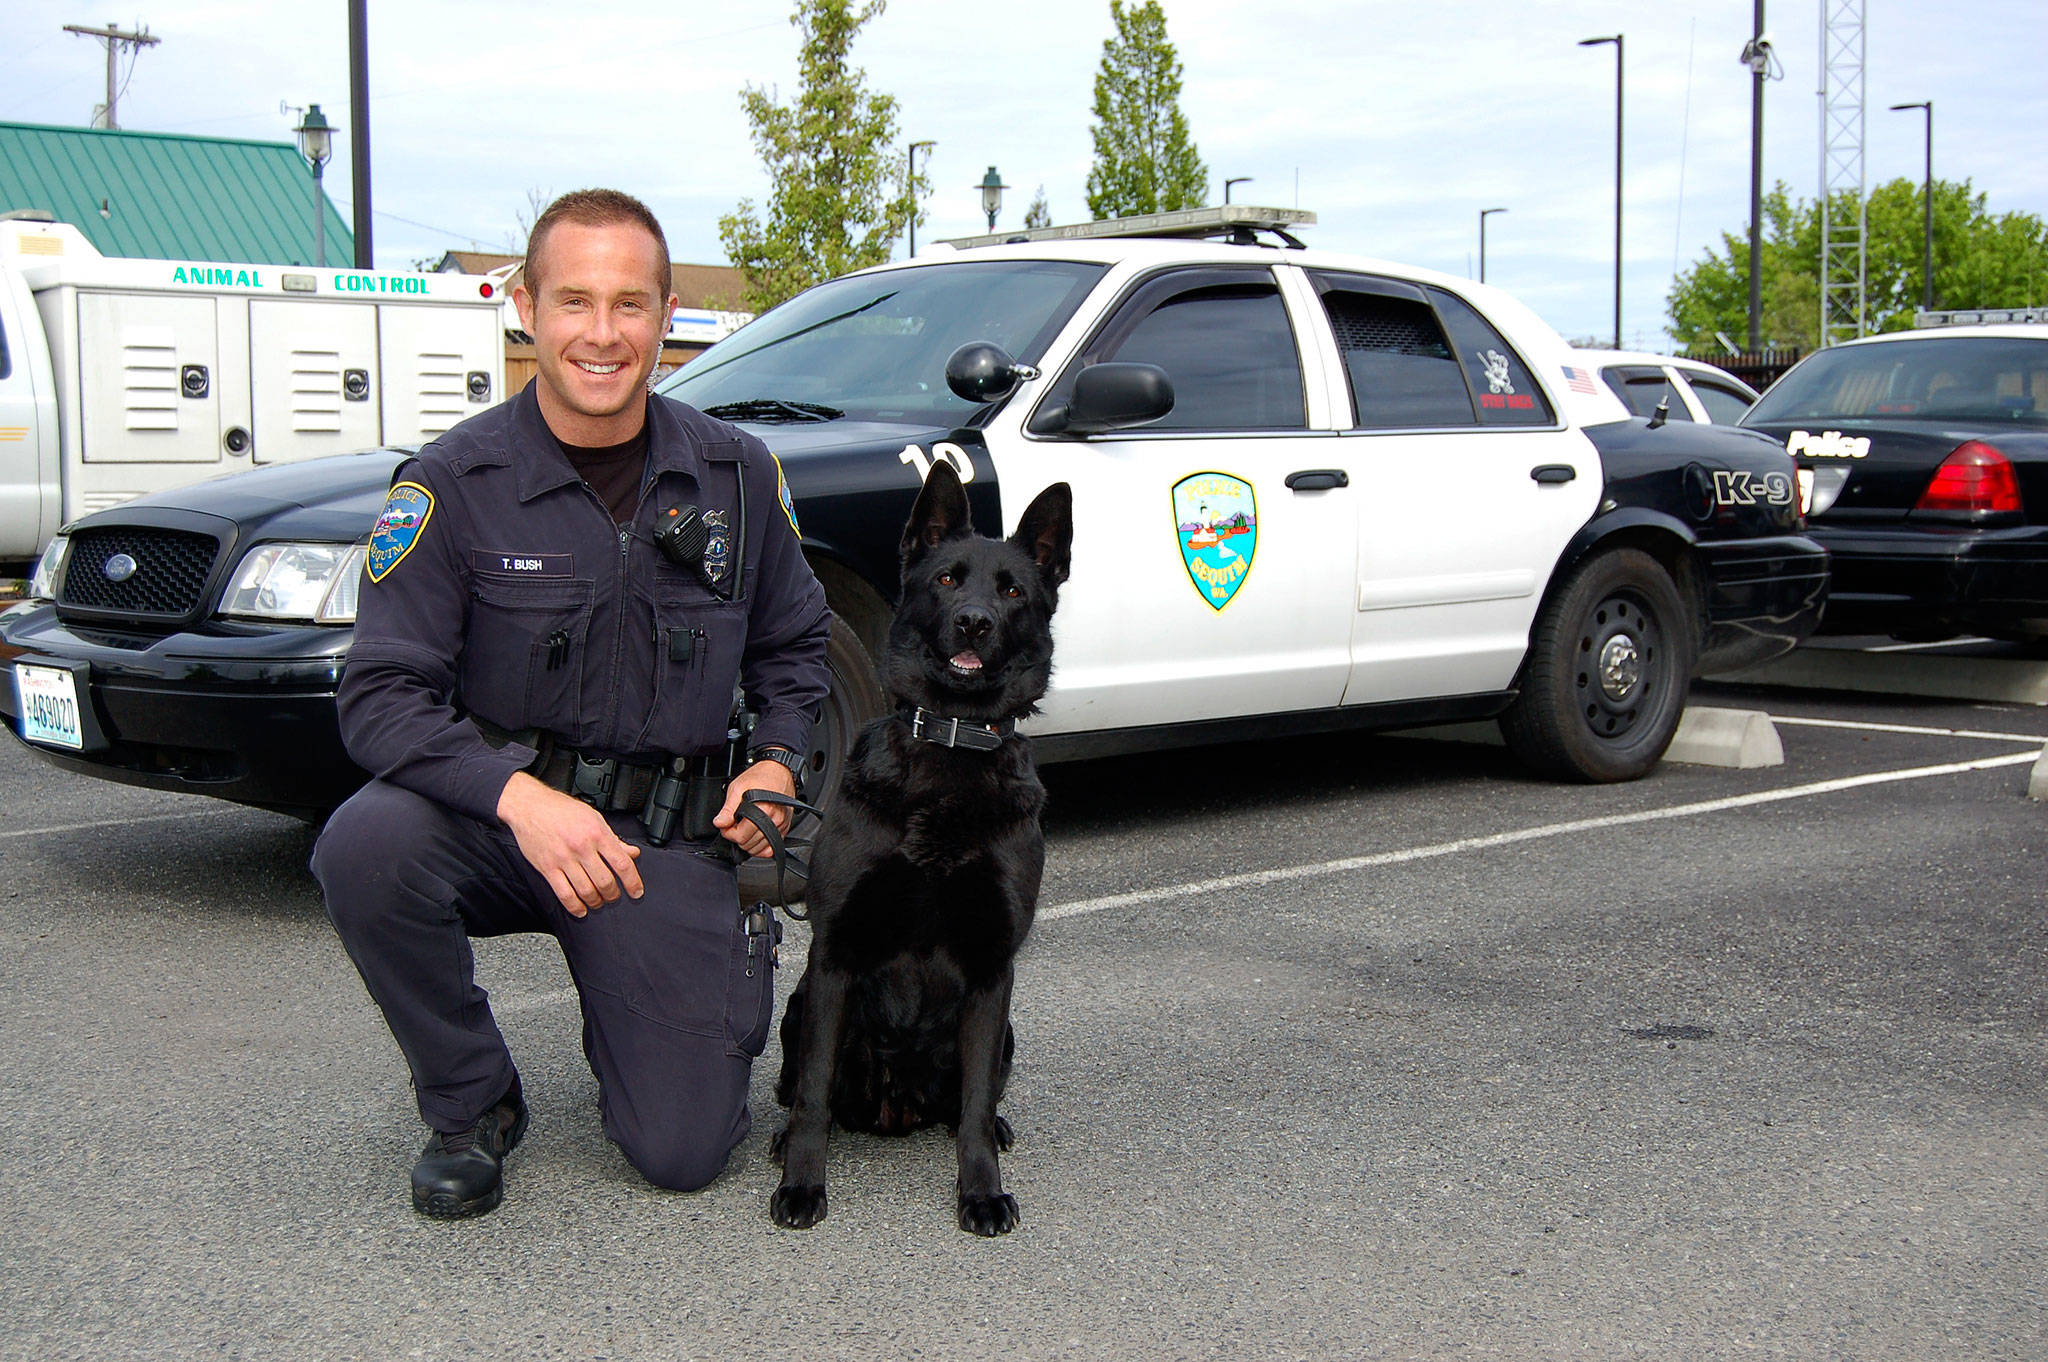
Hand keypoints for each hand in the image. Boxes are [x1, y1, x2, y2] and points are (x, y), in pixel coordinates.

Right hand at [496, 771, 643, 915]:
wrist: (530, 806)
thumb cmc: (560, 809)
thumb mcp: (593, 817)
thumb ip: (613, 838)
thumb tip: (631, 853)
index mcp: (596, 834)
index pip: (622, 863)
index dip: (632, 881)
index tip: (636, 891)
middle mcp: (581, 847)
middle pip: (605, 881)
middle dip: (613, 895)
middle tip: (614, 896)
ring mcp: (564, 859)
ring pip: (586, 891)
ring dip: (596, 901)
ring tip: (598, 902)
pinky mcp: (547, 868)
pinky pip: (564, 894)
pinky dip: (575, 906)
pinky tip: (580, 909)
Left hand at [713, 757, 798, 858]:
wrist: (780, 771)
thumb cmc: (761, 777)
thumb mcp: (738, 788)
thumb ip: (727, 809)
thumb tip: (719, 823)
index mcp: (763, 809)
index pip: (741, 836)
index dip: (728, 832)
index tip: (726, 824)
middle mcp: (775, 819)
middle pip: (749, 844)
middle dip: (737, 837)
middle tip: (734, 825)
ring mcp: (781, 825)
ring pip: (760, 849)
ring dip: (748, 842)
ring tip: (744, 828)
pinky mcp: (785, 828)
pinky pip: (772, 848)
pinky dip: (761, 847)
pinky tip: (754, 837)